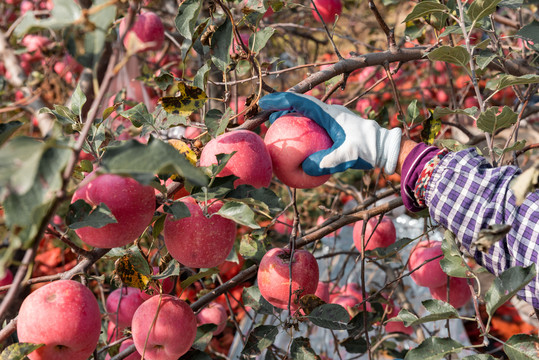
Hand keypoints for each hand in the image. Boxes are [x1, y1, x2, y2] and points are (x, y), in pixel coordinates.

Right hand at [259, 92, 401, 174]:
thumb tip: (304, 168)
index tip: (264, 103)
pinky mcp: (334, 128)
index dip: (280, 100)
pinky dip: (301, 129)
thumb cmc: (368, 149)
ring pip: (305, 114)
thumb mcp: (347, 156)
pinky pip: (313, 126)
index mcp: (329, 113)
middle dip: (281, 108)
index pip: (300, 101)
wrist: (385, 148)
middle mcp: (329, 112)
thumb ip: (326, 162)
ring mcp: (332, 119)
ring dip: (291, 117)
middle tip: (267, 118)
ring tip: (278, 128)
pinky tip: (297, 145)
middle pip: (299, 105)